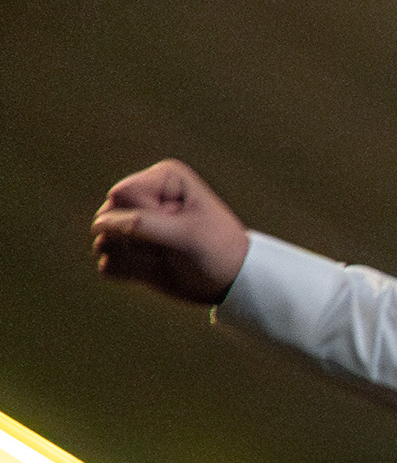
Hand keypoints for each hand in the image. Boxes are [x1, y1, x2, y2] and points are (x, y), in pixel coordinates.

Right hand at [90, 159, 251, 306]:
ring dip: (133, 258)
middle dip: (137, 239)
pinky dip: (129, 272)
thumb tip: (98, 224)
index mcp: (163, 179)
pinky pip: (107, 264)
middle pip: (107, 216)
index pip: (124, 194)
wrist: (231, 283)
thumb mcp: (186, 236)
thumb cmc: (218, 251)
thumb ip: (142, 224)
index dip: (144, 217)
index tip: (178, 227)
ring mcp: (132, 223)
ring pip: (103, 240)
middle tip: (172, 247)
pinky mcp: (127, 250)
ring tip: (166, 258)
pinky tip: (155, 270)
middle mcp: (144, 197)